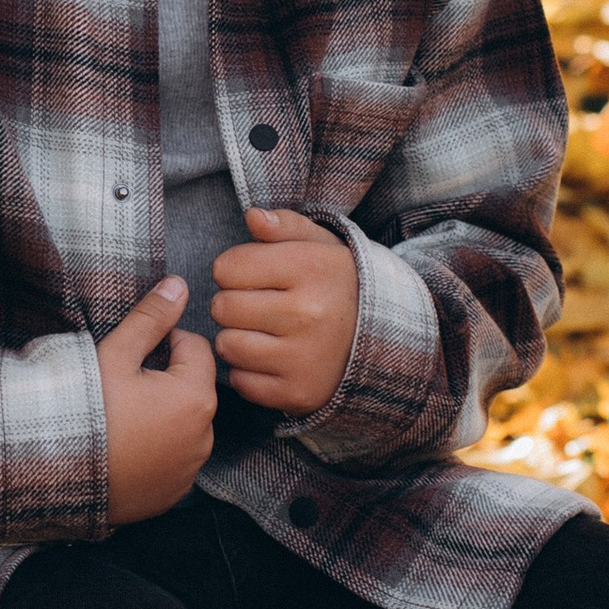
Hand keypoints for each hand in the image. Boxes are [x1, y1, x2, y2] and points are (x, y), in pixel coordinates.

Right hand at [98, 274, 217, 524]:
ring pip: (185, 425)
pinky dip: (158, 451)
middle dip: (166, 380)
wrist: (55, 475)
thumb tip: (179, 285)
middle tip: (123, 386)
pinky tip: (126, 447)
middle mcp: (204, 436)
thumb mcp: (115, 355)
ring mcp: (189, 469)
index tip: (134, 355)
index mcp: (196, 396)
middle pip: (193, 388)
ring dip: (165, 416)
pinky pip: (174, 460)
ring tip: (122, 419)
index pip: (196, 347)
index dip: (165, 342)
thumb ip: (151, 318)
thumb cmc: (84, 411)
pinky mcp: (173, 493)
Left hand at [213, 209, 358, 416]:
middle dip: (233, 303)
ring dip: (237, 338)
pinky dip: (249, 372)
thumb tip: (252, 216)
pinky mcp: (297, 393)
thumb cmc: (338, 287)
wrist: (386, 343)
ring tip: (264, 332)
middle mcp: (308, 313)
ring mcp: (303, 357)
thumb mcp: (321, 247)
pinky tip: (272, 359)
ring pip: (227, 345)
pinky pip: (241, 382)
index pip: (227, 267)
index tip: (253, 276)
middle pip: (222, 307)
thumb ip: (285, 226)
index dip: (234, 269)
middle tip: (258, 305)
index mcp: (311, 268)